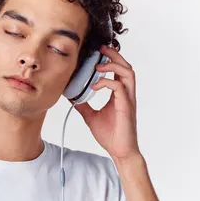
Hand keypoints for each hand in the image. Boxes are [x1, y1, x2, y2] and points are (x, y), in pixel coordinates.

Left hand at [72, 45, 140, 161]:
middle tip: (101, 49)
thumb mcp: (91, 116)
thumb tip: (70, 96)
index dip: (111, 59)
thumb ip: (83, 104)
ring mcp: (128, 99)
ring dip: (113, 66)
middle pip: (126, 67)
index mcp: (120, 95)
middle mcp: (126, 94)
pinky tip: (94, 86)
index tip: (99, 52)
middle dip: (115, 55)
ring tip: (98, 65)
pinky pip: (119, 87)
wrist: (120, 151)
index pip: (119, 71)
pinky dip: (106, 83)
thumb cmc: (111, 135)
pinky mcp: (126, 106)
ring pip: (128, 73)